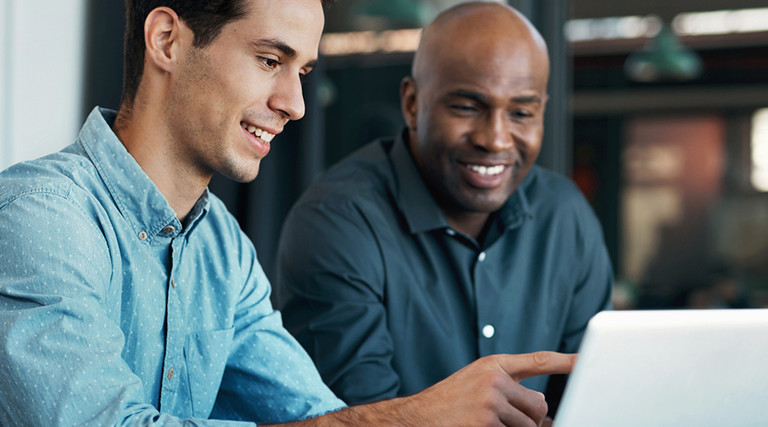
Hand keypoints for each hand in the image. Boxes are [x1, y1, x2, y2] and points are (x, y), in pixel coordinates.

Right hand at [395, 352, 575, 426]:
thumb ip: (508, 385)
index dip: (567, 361)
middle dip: (531, 418)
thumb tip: (542, 405)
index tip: (588, 361)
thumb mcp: (476, 382)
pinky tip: (480, 426)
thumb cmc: (449, 402)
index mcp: (493, 365)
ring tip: (488, 423)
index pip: (539, 360)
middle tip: (506, 420)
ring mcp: (491, 402)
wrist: (416, 418)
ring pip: (530, 425)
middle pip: (539, 405)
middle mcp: (494, 379)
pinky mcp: (487, 424)